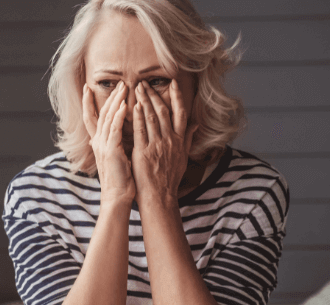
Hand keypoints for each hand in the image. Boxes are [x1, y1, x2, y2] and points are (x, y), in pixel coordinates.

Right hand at [82, 81, 134, 206]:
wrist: (117, 196)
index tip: (88, 89)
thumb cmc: (120, 180)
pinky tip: (125, 105)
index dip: (88, 103)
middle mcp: (97, 142)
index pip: (91, 118)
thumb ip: (115, 144)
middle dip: (108, 97)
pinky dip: (119, 116)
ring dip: (115, 101)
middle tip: (117, 83)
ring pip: (107, 118)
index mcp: (98, 144)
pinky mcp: (111, 151)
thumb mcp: (115, 158)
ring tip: (124, 88)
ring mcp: (103, 146)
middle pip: (100, 113)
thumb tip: (118, 136)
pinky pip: (114, 129)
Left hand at [131, 79, 198, 205]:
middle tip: (145, 83)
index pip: (180, 113)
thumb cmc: (169, 178)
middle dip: (154, 95)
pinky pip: (140, 131)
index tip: (172, 83)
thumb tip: (195, 125)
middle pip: (163, 112)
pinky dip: (137, 118)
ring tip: (137, 88)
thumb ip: (188, 139)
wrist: (160, 197)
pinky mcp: (144, 153)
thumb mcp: (183, 157)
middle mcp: (170, 140)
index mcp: (180, 141)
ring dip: (144, 101)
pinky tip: (133, 107)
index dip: (177, 97)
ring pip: (151, 118)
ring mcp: (157, 146)